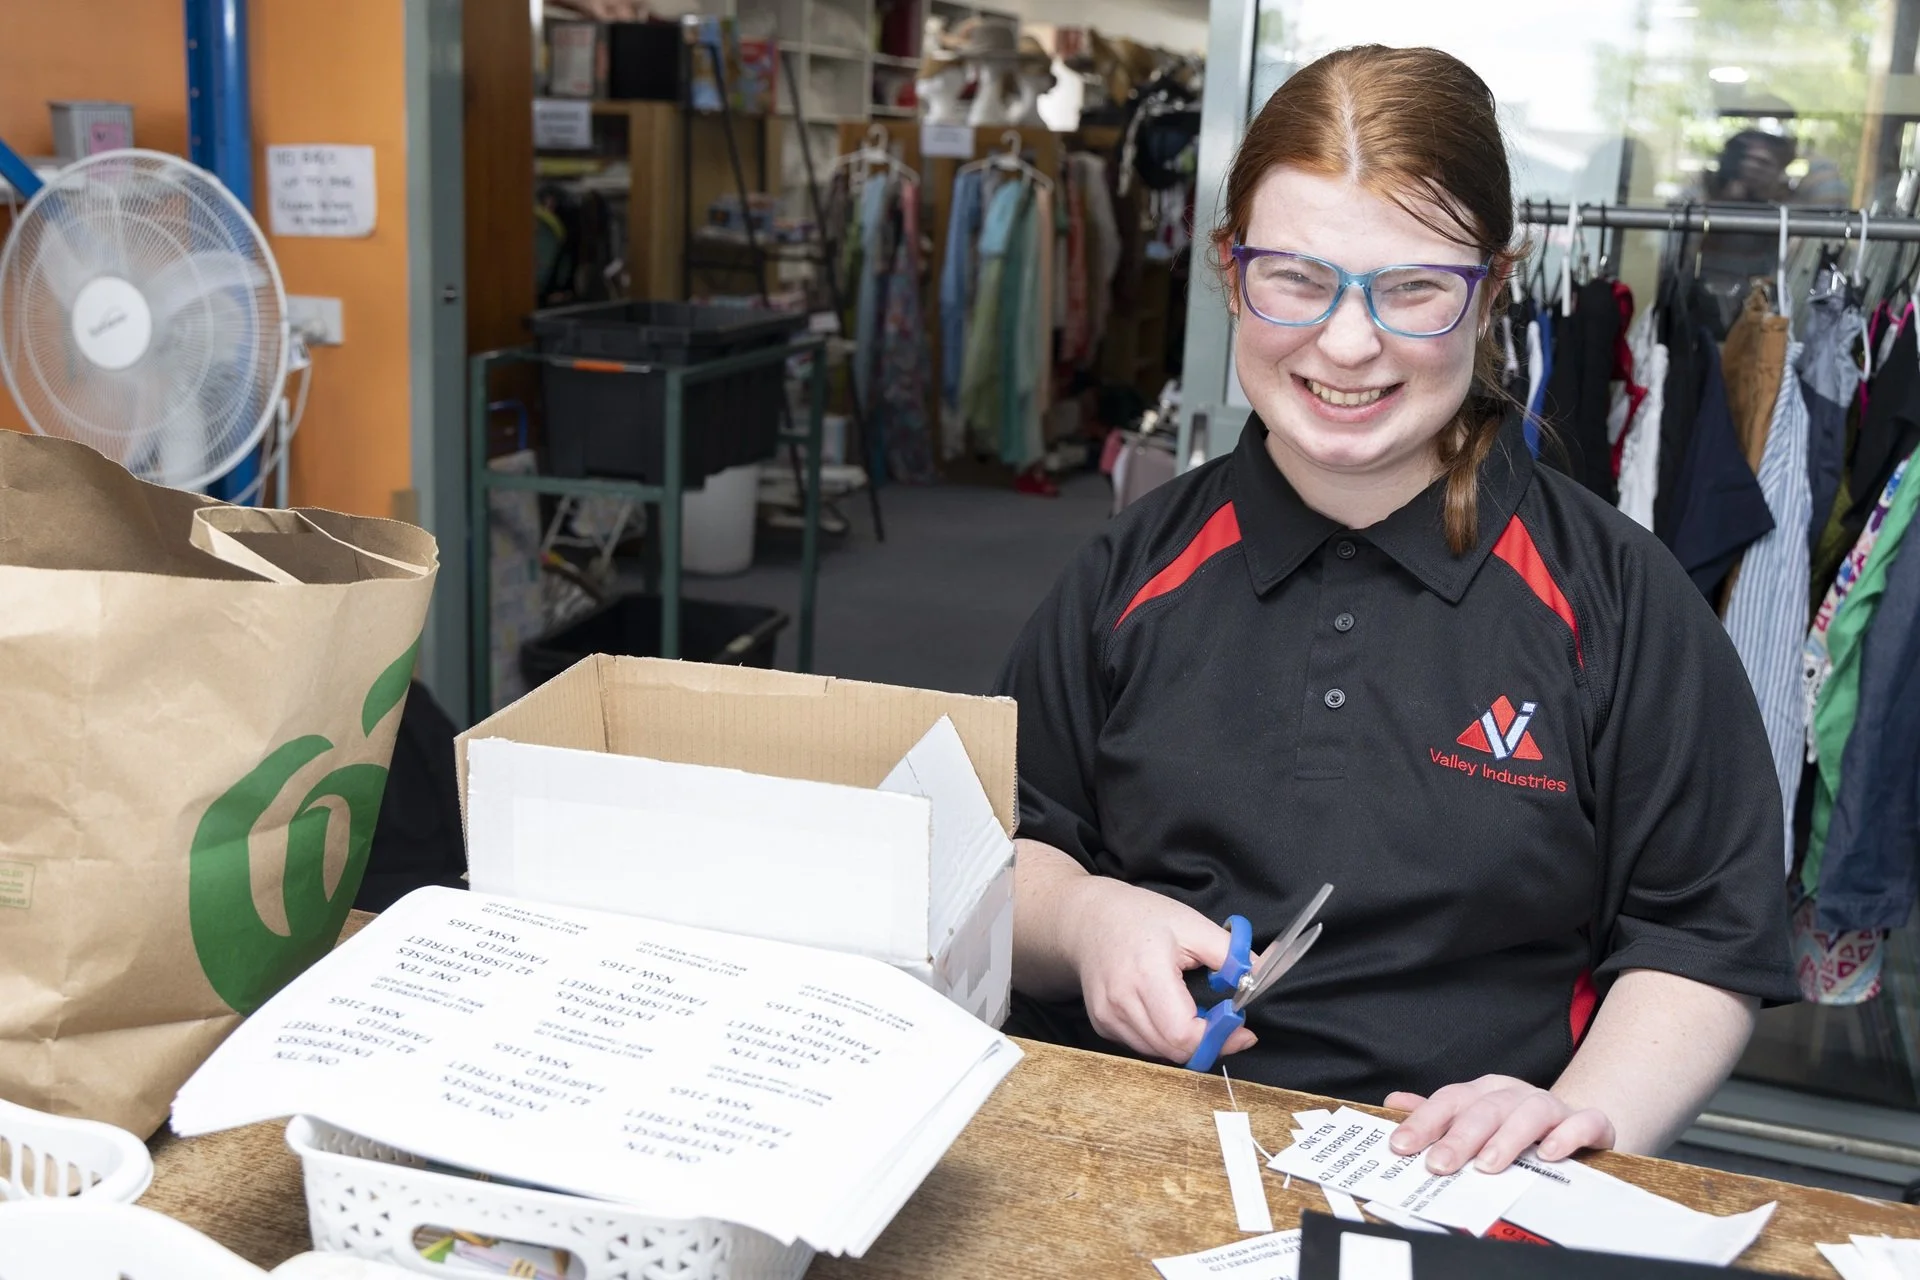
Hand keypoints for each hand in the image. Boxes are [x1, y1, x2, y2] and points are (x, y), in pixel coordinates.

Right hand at [1063, 877, 1255, 1064]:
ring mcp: (1107, 1016)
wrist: (1088, 919)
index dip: (1219, 1039)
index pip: (1184, 1034)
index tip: (1242, 1030)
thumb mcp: (1192, 924)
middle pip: (1174, 1050)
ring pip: (1160, 1053)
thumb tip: (1258, 978)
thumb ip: (1229, 954)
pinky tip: (1167, 1011)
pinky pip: (1143, 1046)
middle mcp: (1121, 1001)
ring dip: (1185, 1042)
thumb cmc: (1140, 917)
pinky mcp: (1102, 1024)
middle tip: (1225, 1022)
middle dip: (1208, 1042)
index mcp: (1146, 975)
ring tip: (1193, 1011)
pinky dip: (1163, 1037)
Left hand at [1383, 1075, 1615, 1174]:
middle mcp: (1516, 1093)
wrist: (1577, 1123)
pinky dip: (1567, 1135)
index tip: (1401, 1146)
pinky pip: (1583, 1122)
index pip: (1450, 1100)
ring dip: (1508, 1137)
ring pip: (1531, 1111)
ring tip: (1488, 1164)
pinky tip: (1549, 1154)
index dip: (1424, 1121)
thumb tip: (1394, 1104)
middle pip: (1486, 1108)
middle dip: (1460, 1137)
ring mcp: (1554, 1106)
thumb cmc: (1517, 1126)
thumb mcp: (1476, 1119)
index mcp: (1486, 1091)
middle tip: (1440, 1164)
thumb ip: (1437, 1115)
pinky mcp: (1589, 1122)